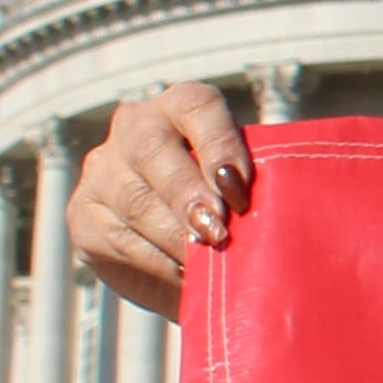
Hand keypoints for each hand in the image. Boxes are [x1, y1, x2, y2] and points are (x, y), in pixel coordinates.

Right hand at [71, 82, 251, 320]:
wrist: (186, 244)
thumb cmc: (233, 204)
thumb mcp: (245, 184)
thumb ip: (258, 183)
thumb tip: (299, 209)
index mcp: (182, 105)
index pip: (196, 107)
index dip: (219, 143)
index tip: (240, 185)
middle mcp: (135, 126)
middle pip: (153, 150)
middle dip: (188, 194)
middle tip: (218, 231)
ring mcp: (103, 170)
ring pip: (134, 200)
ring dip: (173, 235)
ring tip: (207, 262)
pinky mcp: (84, 215)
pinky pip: (118, 239)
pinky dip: (157, 262)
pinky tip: (185, 276)